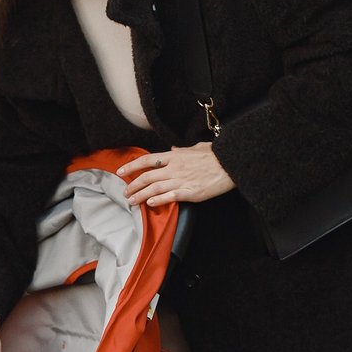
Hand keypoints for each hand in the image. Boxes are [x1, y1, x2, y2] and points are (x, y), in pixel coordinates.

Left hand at [119, 143, 234, 206]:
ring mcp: (181, 180)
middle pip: (147, 177)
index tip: (121, 172)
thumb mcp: (196, 147)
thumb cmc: (215, 155)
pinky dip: (158, 200)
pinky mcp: (190, 192)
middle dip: (133, 185)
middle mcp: (174, 168)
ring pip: (154, 188)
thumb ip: (181, 150)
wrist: (230, 165)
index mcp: (174, 157)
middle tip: (125, 192)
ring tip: (132, 201)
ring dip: (140, 195)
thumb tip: (171, 149)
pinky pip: (170, 197)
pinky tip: (150, 204)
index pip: (147, 160)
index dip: (132, 166)